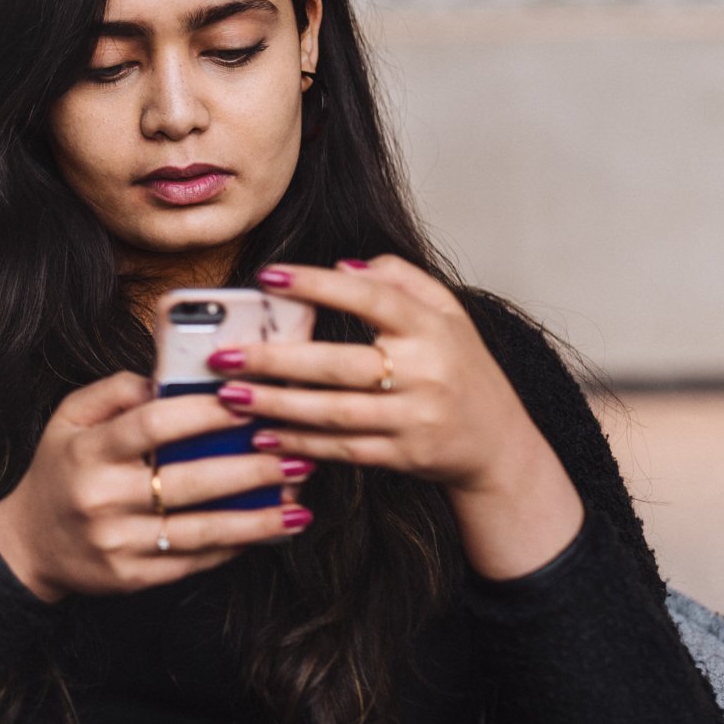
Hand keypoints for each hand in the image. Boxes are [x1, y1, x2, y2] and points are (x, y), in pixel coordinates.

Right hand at [0, 371, 316, 603]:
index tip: (248, 399)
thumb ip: (116, 390)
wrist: (27, 545)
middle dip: (250, 467)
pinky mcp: (132, 578)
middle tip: (295, 452)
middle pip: (188, 481)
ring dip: (257, 518)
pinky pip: (193, 561)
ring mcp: (118, 543)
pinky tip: (268, 530)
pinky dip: (235, 545)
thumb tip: (167, 375)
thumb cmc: (61, 469)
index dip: (204, 412)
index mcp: (89, 451)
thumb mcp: (70, 418)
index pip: (153, 425)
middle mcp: (103, 498)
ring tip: (299, 502)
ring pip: (200, 530)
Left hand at [207, 255, 548, 494]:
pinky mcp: (404, 457)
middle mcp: (425, 372)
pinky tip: (262, 436)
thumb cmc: (462, 368)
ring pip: (335, 412)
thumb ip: (401, 278)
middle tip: (225, 355)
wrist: (498, 443)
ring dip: (277, 406)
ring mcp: (415, 419)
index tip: (268, 276)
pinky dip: (301, 444)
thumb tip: (343, 267)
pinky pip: (344, 450)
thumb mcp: (447, 312)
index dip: (318, 286)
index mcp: (432, 327)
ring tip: (230, 396)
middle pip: (340, 364)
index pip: (371, 298)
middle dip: (276, 361)